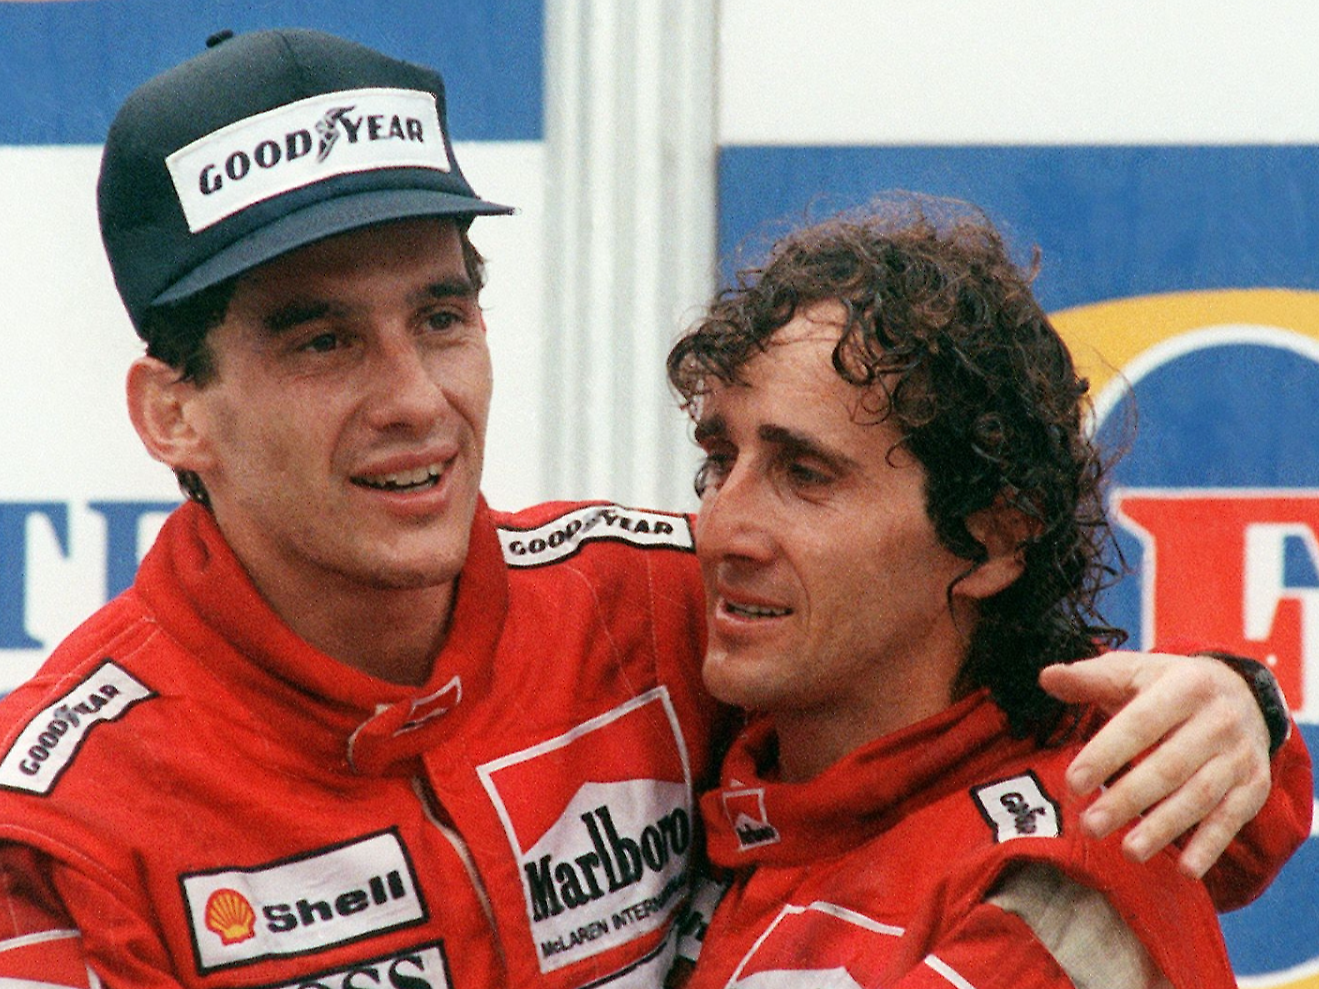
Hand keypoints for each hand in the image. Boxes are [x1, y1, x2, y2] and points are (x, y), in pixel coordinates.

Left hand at [1039, 650, 1272, 877]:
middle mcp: (1218, 721)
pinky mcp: (1254, 784)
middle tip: (1090, 827)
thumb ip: (1091, 678)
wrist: (1242, 692)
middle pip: (1168, 766)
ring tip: (1128, 850)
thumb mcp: (1135, 672)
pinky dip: (1210, 845)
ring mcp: (1239, 755)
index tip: (1072, 784)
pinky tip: (1186, 870)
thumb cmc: (1170, 686)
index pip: (1139, 725)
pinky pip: (1233, 819)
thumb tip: (1047, 677)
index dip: (1106, 754)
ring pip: (1200, 796)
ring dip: (1163, 827)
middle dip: (1127, 799)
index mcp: (1185, 687)